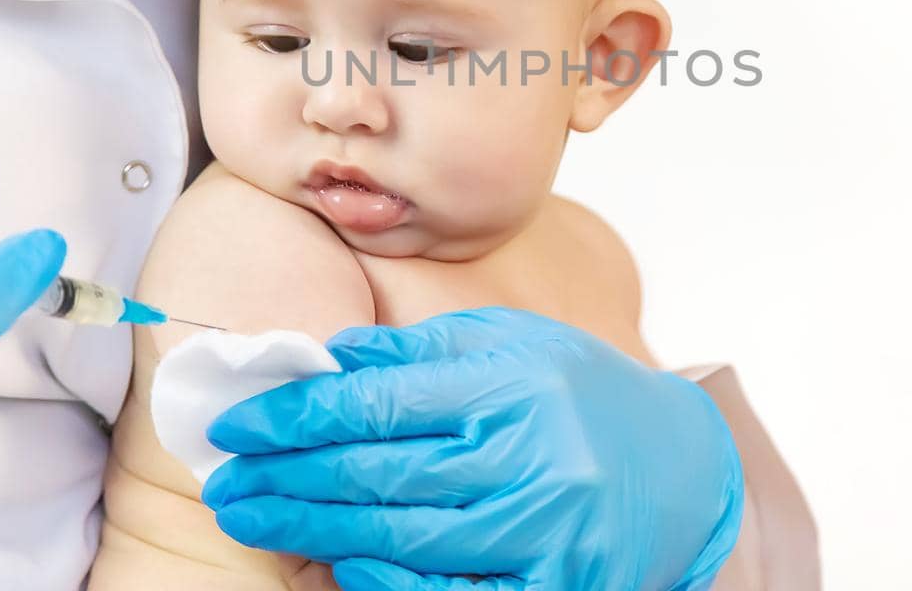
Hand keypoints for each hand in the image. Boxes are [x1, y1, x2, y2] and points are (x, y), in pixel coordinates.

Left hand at [203, 308, 744, 590]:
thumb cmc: (584, 395)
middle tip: (225, 484)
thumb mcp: (513, 345)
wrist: (686, 470)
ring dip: (316, 532)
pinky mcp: (558, 587)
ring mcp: (546, 532)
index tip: (236, 422)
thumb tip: (330, 360)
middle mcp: (532, 457)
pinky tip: (340, 567)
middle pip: (378, 474)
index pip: (380, 401)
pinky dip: (389, 586)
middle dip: (286, 478)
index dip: (297, 414)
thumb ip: (423, 351)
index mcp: (515, 384)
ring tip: (256, 519)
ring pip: (403, 541)